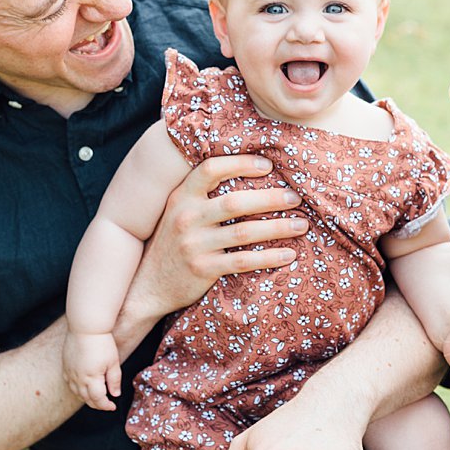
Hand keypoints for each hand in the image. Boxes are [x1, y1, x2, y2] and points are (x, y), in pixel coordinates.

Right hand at [63, 330, 120, 411]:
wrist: (86, 326)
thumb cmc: (102, 342)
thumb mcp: (113, 362)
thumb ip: (114, 380)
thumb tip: (115, 394)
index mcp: (92, 378)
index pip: (98, 399)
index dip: (105, 405)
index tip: (112, 406)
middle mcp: (78, 378)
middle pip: (86, 398)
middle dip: (96, 404)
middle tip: (105, 404)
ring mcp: (70, 371)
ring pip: (76, 392)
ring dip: (85, 398)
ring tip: (94, 397)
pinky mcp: (65, 364)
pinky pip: (68, 382)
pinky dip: (76, 388)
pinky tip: (81, 386)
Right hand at [124, 155, 306, 322]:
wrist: (148, 286)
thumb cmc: (172, 243)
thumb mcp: (177, 212)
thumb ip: (200, 195)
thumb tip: (244, 173)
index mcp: (181, 198)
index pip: (209, 169)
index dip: (239, 163)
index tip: (267, 166)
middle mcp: (185, 218)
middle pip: (234, 202)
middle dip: (270, 198)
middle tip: (295, 198)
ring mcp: (193, 245)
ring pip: (244, 232)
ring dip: (278, 227)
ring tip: (301, 224)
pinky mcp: (203, 269)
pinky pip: (244, 261)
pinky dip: (270, 257)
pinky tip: (289, 254)